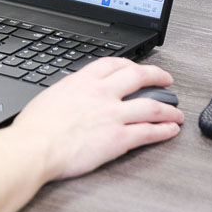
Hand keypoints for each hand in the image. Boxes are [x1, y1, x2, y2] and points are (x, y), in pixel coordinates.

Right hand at [13, 57, 183, 181]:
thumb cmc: (35, 127)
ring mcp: (113, 115)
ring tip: (176, 111)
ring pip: (152, 105)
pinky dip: (164, 130)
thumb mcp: (50, 97)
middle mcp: (101, 94)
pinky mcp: (118, 139)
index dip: (130, 64)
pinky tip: (171, 130)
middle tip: (166, 80)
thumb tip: (72, 96)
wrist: (35, 146)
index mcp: (82, 81)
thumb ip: (68, 93)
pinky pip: (149, 132)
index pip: (114, 64)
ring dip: (169, 108)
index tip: (136, 67)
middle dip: (158, 77)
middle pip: (139, 77)